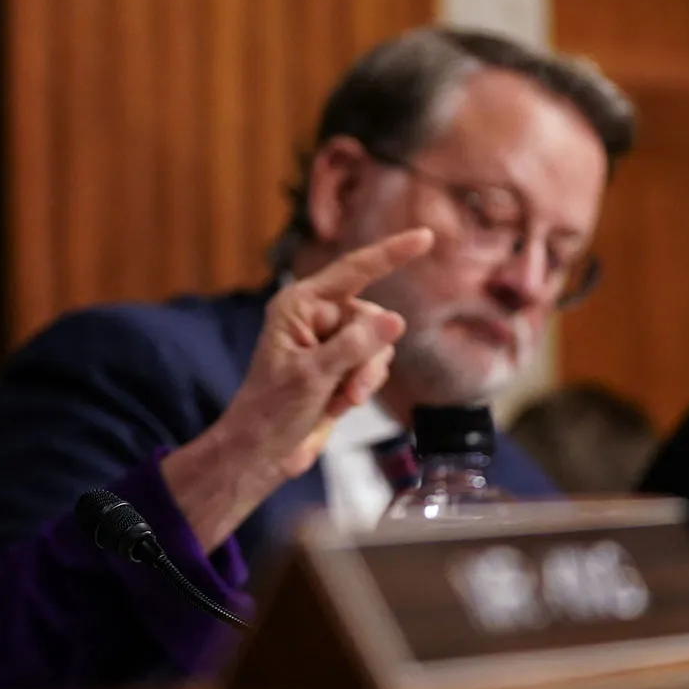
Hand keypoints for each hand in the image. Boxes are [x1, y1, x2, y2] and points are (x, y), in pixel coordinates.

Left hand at [160, 227, 433, 549]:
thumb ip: (355, 346)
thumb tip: (395, 319)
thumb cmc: (271, 411)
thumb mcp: (313, 376)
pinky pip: (373, 364)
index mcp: (299, 305)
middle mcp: (315, 316)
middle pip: (370, 318)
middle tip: (349, 391)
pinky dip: (363, 385)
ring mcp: (329, 341)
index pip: (353, 271)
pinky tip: (339, 404)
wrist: (262, 452)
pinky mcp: (339, 365)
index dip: (391, 253)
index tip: (425, 236)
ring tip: (342, 400)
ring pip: (378, 344)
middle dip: (367, 357)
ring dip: (366, 375)